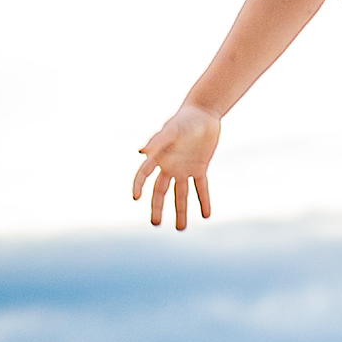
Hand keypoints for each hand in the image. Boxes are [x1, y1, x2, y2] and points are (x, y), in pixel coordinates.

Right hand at [133, 104, 220, 229]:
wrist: (204, 113)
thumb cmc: (184, 119)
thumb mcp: (171, 130)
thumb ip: (157, 141)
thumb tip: (140, 152)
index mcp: (158, 157)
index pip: (144, 175)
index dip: (138, 186)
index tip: (135, 198)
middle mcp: (169, 166)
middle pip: (161, 191)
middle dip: (157, 208)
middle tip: (156, 224)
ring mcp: (184, 169)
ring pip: (181, 194)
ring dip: (181, 211)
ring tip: (181, 228)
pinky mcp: (199, 169)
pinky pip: (201, 188)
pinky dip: (204, 201)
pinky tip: (206, 215)